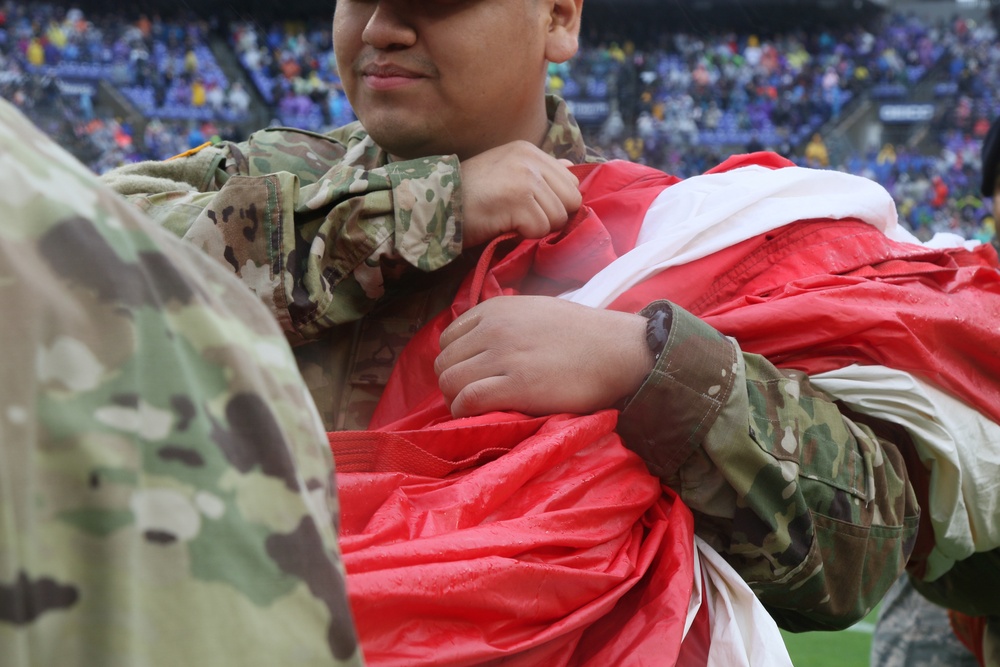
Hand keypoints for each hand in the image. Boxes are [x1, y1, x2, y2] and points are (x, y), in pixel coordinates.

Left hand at [434, 296, 654, 417]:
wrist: (617, 351)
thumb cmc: (583, 334)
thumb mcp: (536, 310)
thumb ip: (505, 321)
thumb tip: (483, 341)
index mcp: (496, 309)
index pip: (448, 337)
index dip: (456, 361)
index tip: (471, 376)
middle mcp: (493, 328)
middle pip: (444, 361)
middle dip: (453, 382)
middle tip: (471, 397)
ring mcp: (502, 356)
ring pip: (450, 381)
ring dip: (456, 399)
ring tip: (474, 409)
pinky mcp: (515, 385)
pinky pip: (468, 400)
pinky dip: (464, 412)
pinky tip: (476, 417)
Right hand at [459, 141, 581, 247]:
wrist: (436, 205)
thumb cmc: (470, 195)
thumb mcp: (507, 172)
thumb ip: (541, 171)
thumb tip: (571, 169)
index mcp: (529, 151)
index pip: (570, 182)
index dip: (555, 202)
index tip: (530, 208)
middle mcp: (530, 160)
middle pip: (571, 200)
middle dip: (551, 216)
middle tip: (521, 217)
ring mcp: (526, 179)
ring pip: (558, 218)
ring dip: (536, 228)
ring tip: (509, 220)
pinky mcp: (520, 200)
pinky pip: (541, 229)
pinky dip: (524, 235)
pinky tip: (503, 225)